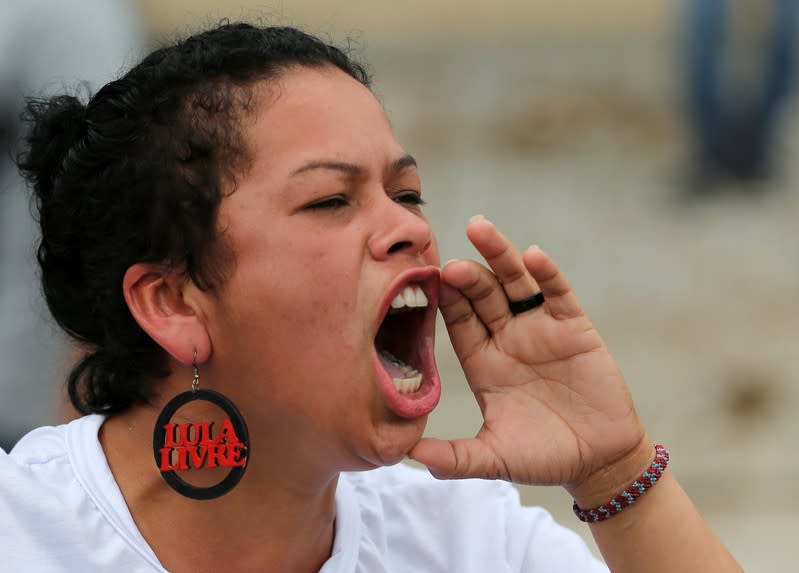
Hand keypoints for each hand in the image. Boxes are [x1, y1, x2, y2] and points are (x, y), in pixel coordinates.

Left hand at [409, 216, 650, 501]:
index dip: (443, 301)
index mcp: (482, 361)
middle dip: (466, 275)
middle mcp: (506, 337)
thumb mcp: (494, 458)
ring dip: (499, 255)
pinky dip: (547, 274)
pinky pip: (557, 294)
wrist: (598, 461)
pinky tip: (533, 256)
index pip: (457, 321)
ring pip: (514, 283)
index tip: (423, 281)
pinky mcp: (573, 327)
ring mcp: (539, 328)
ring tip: (480, 230)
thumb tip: (406, 455)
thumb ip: (454, 457)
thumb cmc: (542, 457)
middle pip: (481, 294)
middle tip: (448, 262)